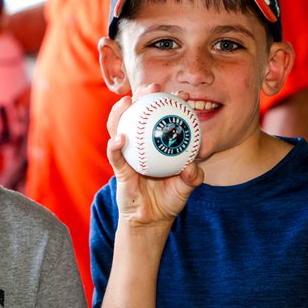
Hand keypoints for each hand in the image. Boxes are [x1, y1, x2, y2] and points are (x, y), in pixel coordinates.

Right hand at [105, 84, 203, 228]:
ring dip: (121, 113)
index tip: (182, 94)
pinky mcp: (119, 170)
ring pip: (119, 128)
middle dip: (142, 96)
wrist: (153, 220)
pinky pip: (116, 156)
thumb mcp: (186, 187)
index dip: (169, 102)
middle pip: (138, 113)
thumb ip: (193, 177)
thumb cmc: (170, 199)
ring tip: (127, 101)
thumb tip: (192, 166)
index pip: (161, 116)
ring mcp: (128, 155)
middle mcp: (141, 144)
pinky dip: (115, 147)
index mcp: (157, 143)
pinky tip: (119, 139)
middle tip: (152, 87)